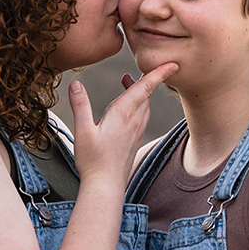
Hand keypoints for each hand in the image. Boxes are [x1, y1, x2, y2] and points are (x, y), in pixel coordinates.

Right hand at [69, 61, 176, 186]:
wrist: (106, 186)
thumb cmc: (93, 160)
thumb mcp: (82, 131)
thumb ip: (80, 106)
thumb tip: (76, 84)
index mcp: (123, 114)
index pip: (144, 88)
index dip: (159, 73)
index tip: (172, 63)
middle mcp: (133, 121)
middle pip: (146, 94)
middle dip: (145, 79)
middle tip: (131, 70)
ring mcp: (136, 131)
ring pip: (145, 106)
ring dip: (140, 92)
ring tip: (127, 84)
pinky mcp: (134, 140)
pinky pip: (142, 117)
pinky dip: (139, 106)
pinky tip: (128, 109)